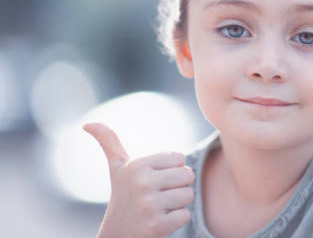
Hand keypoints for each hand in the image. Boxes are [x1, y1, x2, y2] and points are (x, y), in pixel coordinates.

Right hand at [83, 122, 194, 237]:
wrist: (116, 236)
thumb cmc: (123, 197)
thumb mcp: (117, 168)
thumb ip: (109, 142)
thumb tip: (87, 123)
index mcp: (136, 165)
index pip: (180, 158)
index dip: (171, 170)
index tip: (154, 180)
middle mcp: (141, 183)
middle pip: (187, 175)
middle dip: (177, 187)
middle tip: (158, 196)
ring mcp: (149, 205)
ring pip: (188, 195)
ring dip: (178, 205)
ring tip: (158, 209)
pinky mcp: (156, 226)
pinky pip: (185, 216)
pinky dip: (176, 221)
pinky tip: (158, 222)